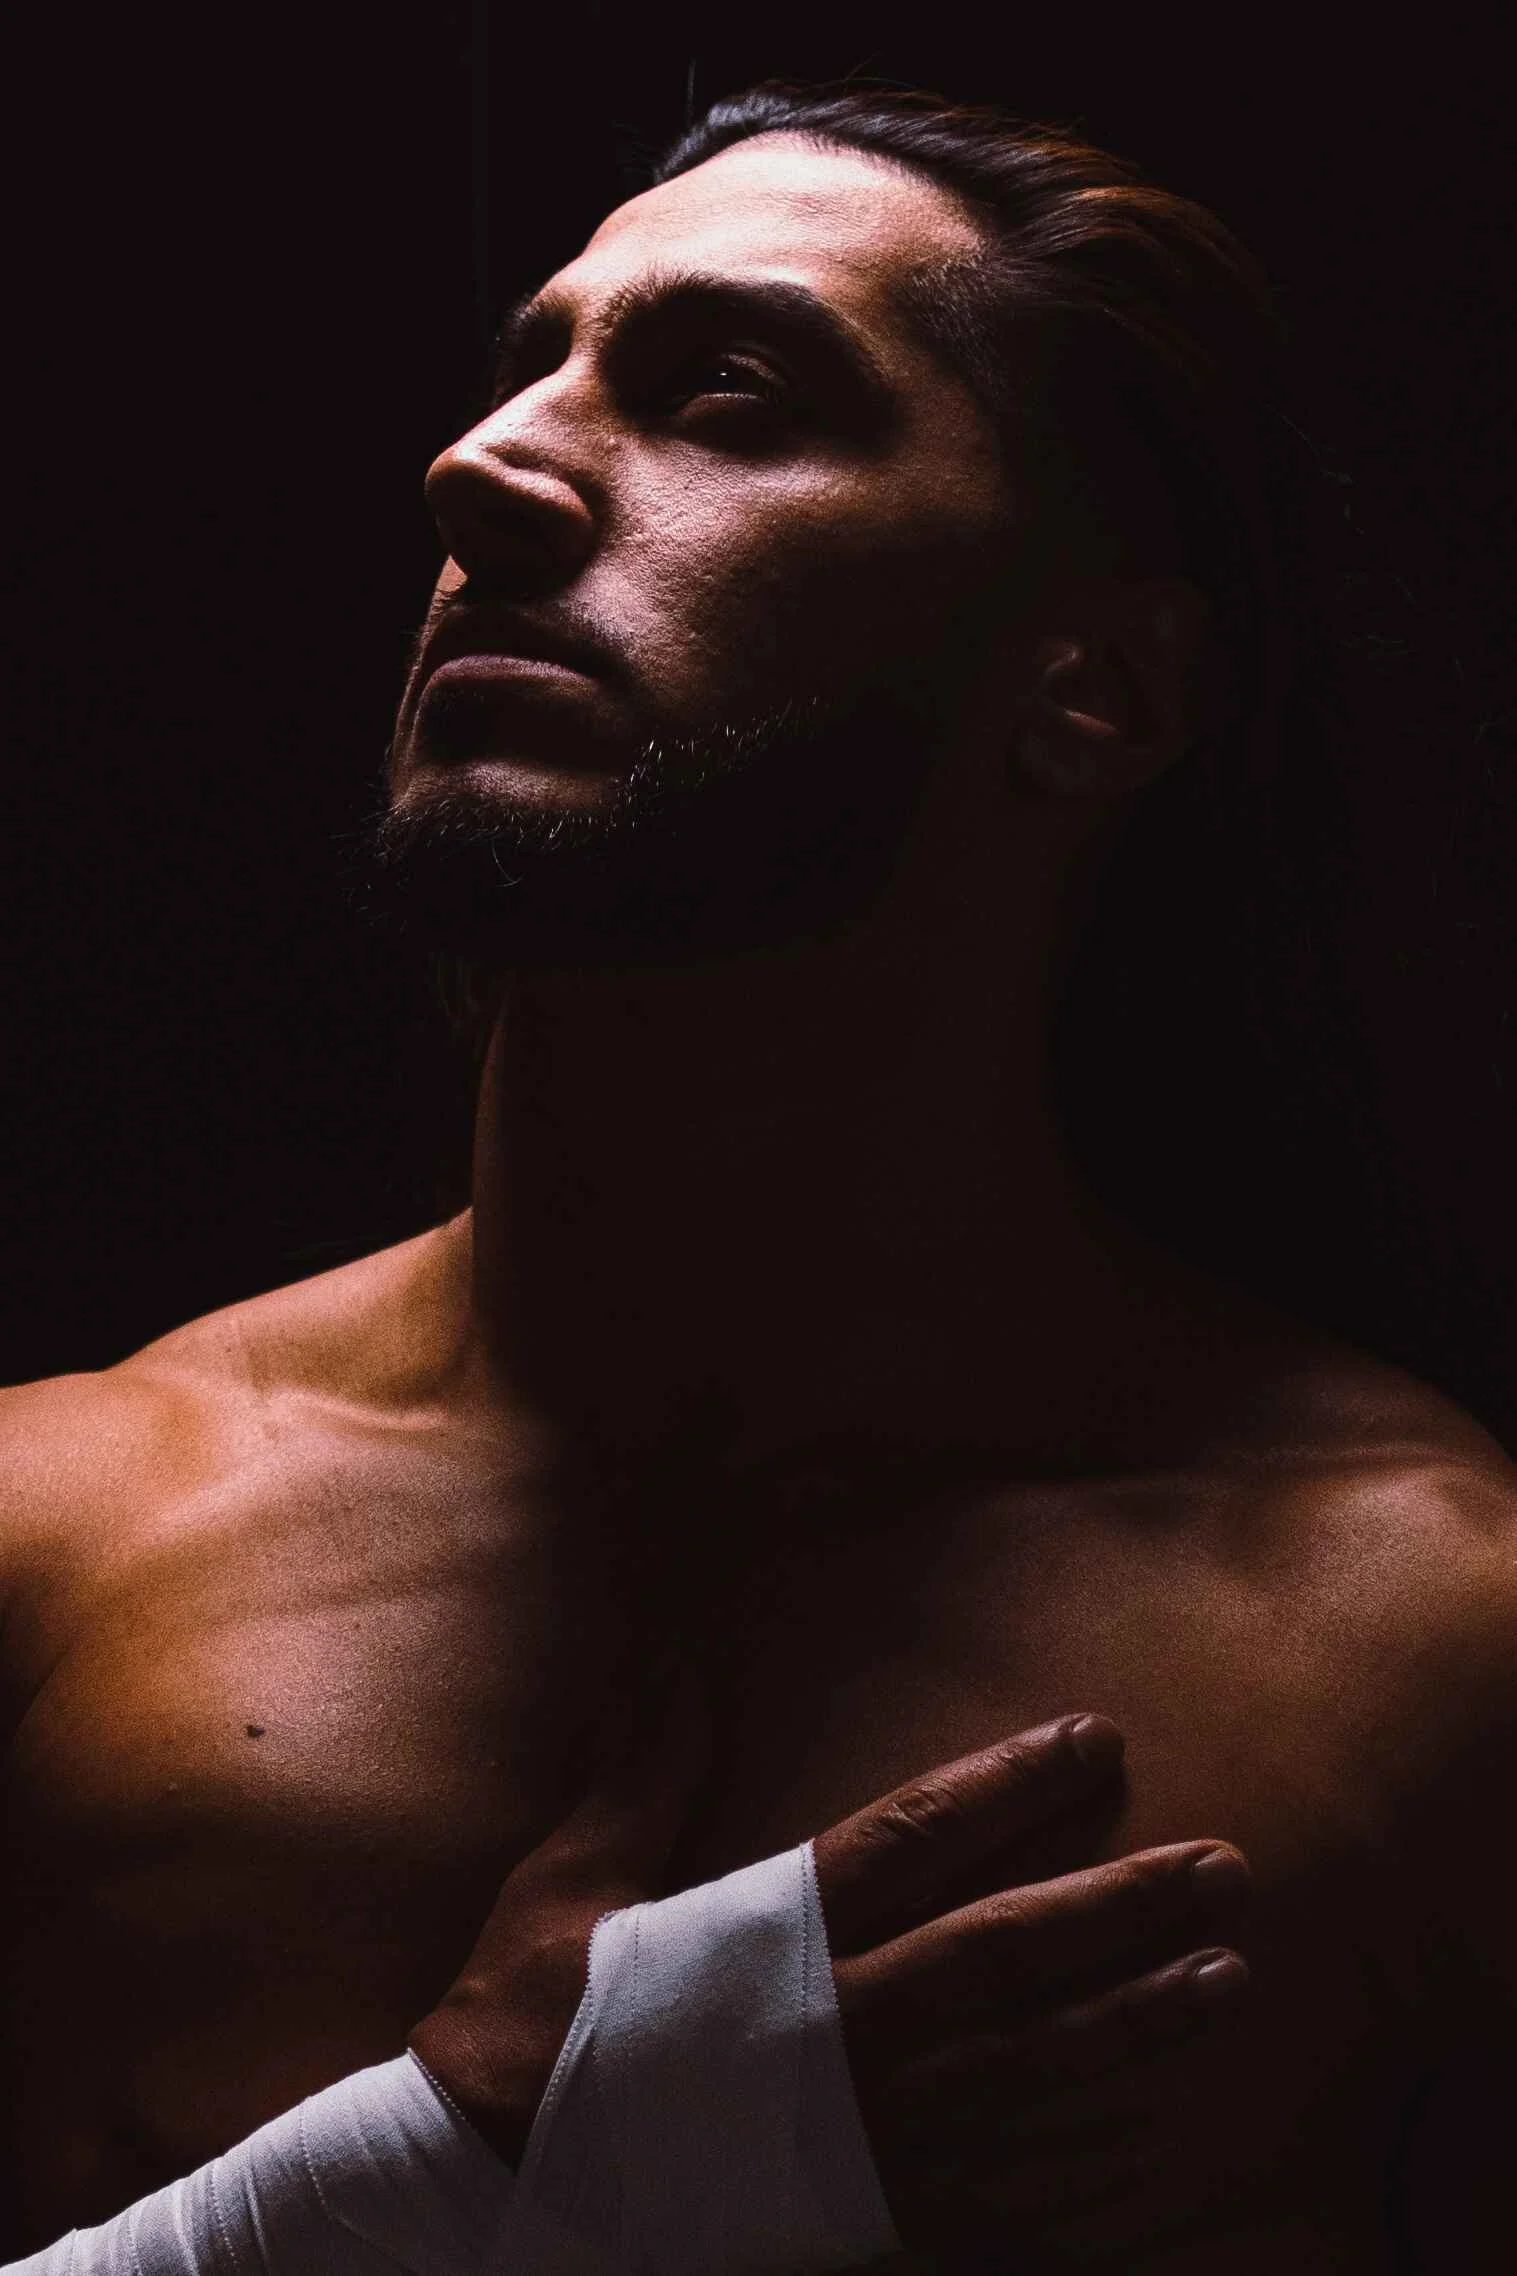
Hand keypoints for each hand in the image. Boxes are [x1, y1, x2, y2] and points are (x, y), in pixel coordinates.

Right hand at [410, 1690, 1249, 2255]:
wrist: (483, 2192)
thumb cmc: (525, 2024)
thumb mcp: (571, 1879)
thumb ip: (641, 1770)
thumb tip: (667, 1660)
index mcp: (775, 1937)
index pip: (918, 1838)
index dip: (1015, 1785)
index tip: (1096, 1741)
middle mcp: (842, 2030)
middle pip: (1011, 1956)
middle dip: (1125, 1906)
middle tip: (1224, 1866)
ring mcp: (863, 2132)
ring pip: (1031, 2071)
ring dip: (1137, 2020)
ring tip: (1226, 1976)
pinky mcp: (861, 2209)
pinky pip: (998, 2182)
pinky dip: (1082, 2150)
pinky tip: (1149, 2121)